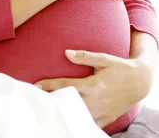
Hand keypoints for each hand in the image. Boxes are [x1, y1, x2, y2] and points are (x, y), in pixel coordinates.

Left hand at [33, 49, 152, 128]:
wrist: (139, 82)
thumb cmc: (120, 68)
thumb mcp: (104, 59)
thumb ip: (84, 57)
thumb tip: (66, 53)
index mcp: (93, 85)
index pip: (66, 86)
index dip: (50, 85)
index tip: (36, 85)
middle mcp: (96, 100)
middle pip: (68, 102)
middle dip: (53, 100)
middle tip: (39, 98)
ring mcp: (101, 112)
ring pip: (77, 115)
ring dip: (64, 111)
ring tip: (50, 106)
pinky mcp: (106, 119)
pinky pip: (88, 123)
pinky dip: (77, 120)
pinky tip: (68, 117)